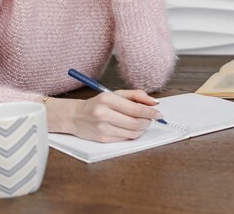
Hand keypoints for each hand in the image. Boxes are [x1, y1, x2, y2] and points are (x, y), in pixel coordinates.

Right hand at [46, 90, 163, 142]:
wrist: (75, 116)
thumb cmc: (98, 103)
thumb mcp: (115, 94)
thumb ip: (136, 95)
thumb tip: (154, 102)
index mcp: (107, 99)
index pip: (136, 109)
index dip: (151, 112)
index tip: (158, 113)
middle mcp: (104, 114)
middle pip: (136, 122)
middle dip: (148, 121)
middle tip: (151, 119)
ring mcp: (103, 128)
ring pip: (133, 132)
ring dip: (142, 129)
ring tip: (142, 123)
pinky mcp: (103, 139)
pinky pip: (126, 138)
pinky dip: (133, 134)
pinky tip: (131, 128)